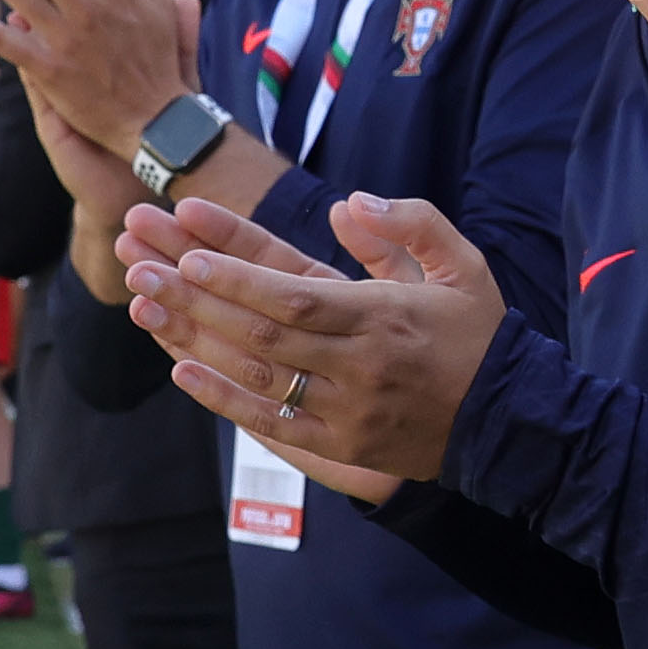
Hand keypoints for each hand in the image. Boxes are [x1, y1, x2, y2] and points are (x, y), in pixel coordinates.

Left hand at [118, 190, 502, 483]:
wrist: (507, 423)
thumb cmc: (478, 335)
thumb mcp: (462, 265)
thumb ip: (411, 225)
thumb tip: (348, 203)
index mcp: (383, 316)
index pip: (295, 295)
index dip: (238, 274)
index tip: (187, 249)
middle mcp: (357, 364)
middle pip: (260, 332)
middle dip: (194, 297)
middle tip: (140, 264)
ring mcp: (344, 410)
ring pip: (255, 374)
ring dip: (192, 338)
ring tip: (141, 303)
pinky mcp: (338, 445)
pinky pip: (271, 423)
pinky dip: (222, 398)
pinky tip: (180, 369)